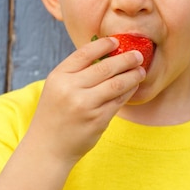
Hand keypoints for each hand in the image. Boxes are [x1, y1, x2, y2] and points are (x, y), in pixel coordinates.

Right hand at [26, 36, 145, 165]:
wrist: (47, 148)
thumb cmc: (55, 114)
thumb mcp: (57, 88)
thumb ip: (77, 72)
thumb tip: (107, 54)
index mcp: (59, 76)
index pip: (85, 53)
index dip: (103, 45)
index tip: (117, 41)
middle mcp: (71, 89)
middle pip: (105, 67)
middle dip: (126, 59)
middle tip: (138, 55)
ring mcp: (85, 105)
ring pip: (117, 84)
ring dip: (133, 75)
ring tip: (141, 70)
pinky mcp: (98, 120)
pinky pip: (119, 101)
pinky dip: (129, 91)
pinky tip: (133, 86)